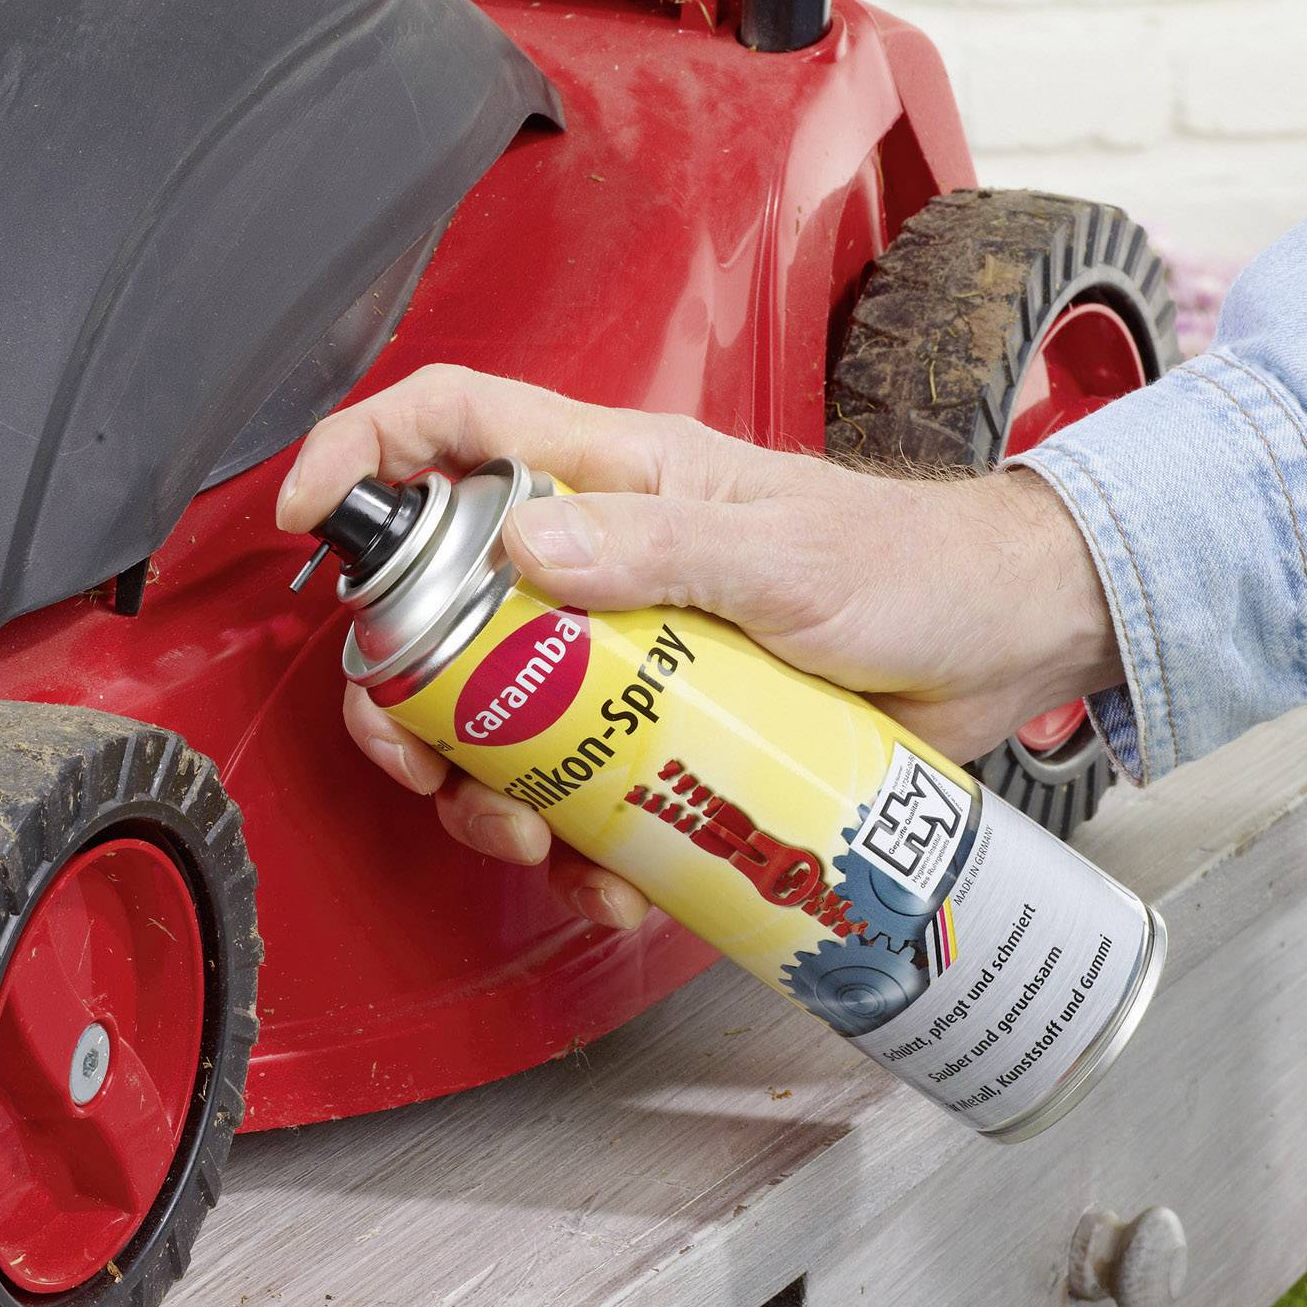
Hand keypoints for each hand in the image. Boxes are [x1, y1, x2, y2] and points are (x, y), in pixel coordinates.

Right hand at [275, 365, 1123, 930]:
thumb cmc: (907, 567)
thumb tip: (520, 547)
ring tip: (531, 840)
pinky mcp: (660, 732)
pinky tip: (611, 880)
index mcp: (611, 476)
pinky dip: (576, 848)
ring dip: (481, 789)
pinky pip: (578, 792)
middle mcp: (597, 557)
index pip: (451, 426)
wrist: (1002, 645)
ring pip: (491, 713)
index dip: (360, 453)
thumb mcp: (784, 556)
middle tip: (414, 750)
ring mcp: (621, 650)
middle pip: (437, 599)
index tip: (304, 523)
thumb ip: (661, 547)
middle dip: (400, 683)